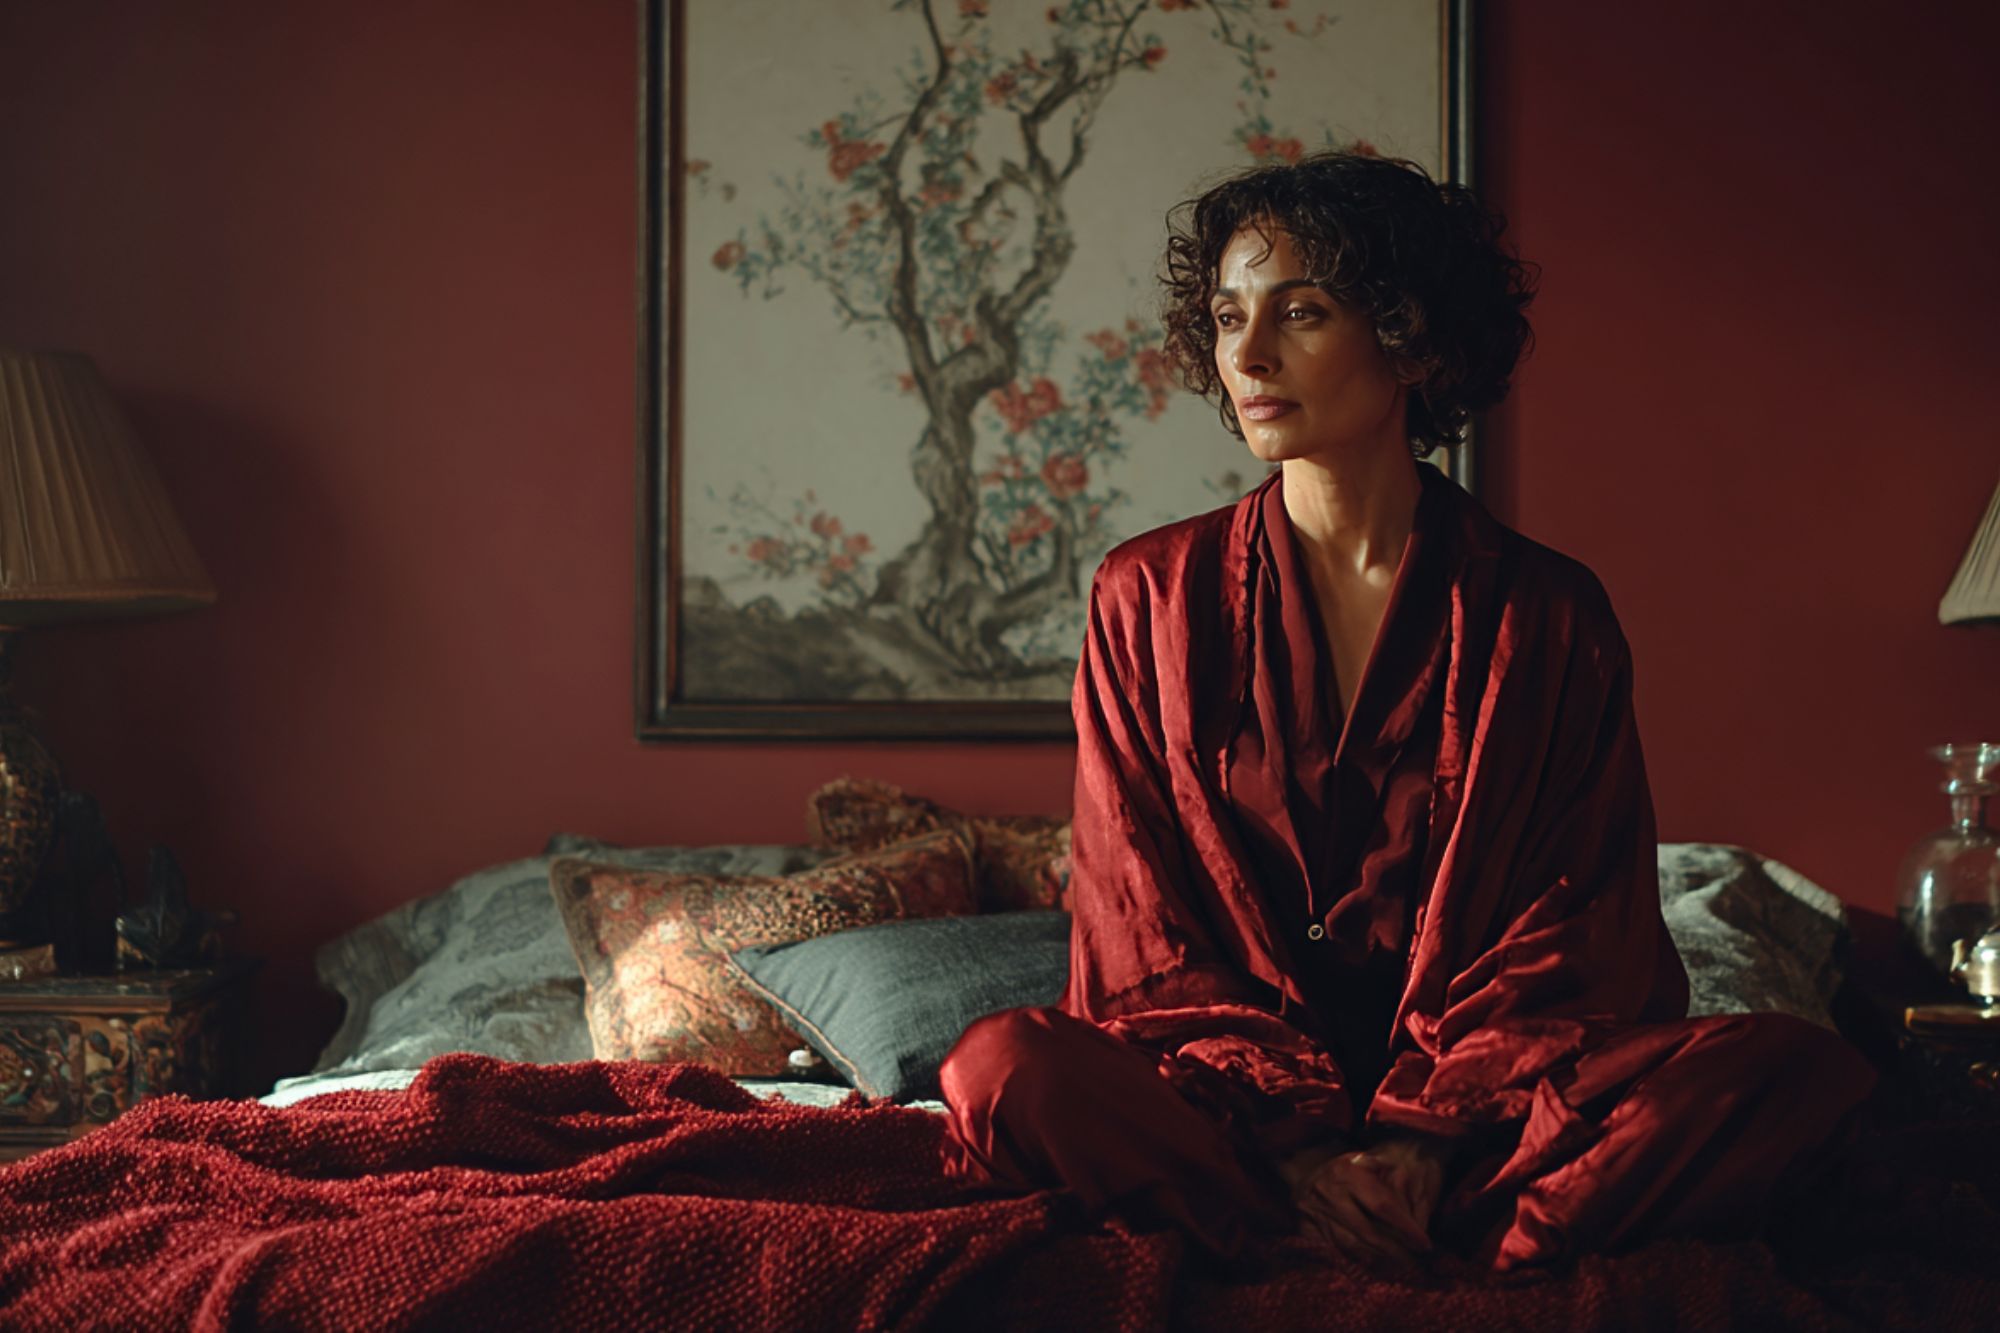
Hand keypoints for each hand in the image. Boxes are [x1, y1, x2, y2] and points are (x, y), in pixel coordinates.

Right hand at [1288, 1135, 1451, 1269]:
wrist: (1300, 1178)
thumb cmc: (1340, 1171)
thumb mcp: (1359, 1159)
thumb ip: (1382, 1168)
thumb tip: (1404, 1179)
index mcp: (1346, 1174)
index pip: (1382, 1205)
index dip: (1405, 1227)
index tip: (1425, 1243)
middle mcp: (1330, 1195)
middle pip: (1368, 1231)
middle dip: (1395, 1250)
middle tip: (1416, 1261)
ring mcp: (1316, 1215)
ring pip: (1352, 1245)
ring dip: (1379, 1258)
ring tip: (1401, 1265)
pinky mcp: (1307, 1231)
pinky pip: (1337, 1251)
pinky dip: (1358, 1260)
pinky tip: (1376, 1265)